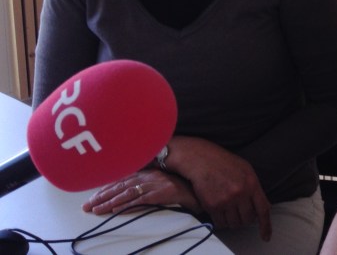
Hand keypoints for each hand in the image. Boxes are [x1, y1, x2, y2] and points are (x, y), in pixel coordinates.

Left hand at [83, 168, 200, 214]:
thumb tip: (132, 193)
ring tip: (96, 210)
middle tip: (87, 206)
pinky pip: (141, 200)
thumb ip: (149, 183)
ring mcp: (156, 184)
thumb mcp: (164, 181)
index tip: (93, 197)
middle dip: (102, 196)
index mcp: (149, 172)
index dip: (106, 188)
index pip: (123, 180)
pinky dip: (127, 205)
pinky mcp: (162, 193)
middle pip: (121, 186)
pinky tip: (116, 210)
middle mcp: (150, 176)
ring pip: (128, 193)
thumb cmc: (183, 187)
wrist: (202, 189)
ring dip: (110, 202)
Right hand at [164, 136, 271, 240]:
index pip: (263, 209)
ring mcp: (226, 200)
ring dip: (232, 221)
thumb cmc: (224, 163)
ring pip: (234, 224)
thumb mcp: (246, 170)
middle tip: (239, 212)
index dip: (266, 225)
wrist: (201, 160)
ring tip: (228, 209)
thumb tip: (262, 206)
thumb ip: (254, 188)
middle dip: (245, 220)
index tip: (266, 236)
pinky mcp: (212, 206)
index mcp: (252, 183)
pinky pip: (220, 223)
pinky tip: (219, 211)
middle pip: (247, 220)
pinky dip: (221, 221)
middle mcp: (240, 193)